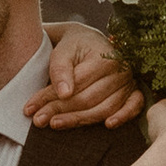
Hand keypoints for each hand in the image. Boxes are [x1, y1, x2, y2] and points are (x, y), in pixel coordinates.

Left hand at [27, 21, 144, 128]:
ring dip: (80, 120)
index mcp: (105, 58)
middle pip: (89, 99)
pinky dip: (123, 117)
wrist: (90, 40)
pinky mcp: (134, 91)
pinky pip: (134, 107)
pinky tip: (108, 125)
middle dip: (61, 111)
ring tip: (56, 124)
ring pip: (104, 108)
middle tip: (38, 121)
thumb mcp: (62, 51)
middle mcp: (121, 71)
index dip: (52, 99)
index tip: (31, 109)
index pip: (76, 85)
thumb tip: (65, 94)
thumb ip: (60, 69)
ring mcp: (129, 82)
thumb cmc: (74, 46)